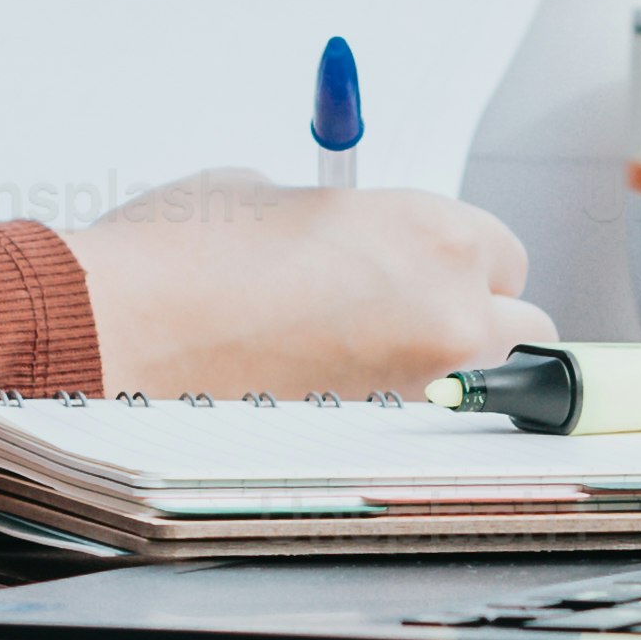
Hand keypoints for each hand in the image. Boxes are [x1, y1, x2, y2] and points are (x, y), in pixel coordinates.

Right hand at [66, 171, 542, 396]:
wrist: (120, 328)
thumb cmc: (183, 252)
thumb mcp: (273, 195)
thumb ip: (341, 217)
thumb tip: (352, 239)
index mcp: (433, 231)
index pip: (503, 253)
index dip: (463, 260)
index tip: (430, 265)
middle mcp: (447, 312)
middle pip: (520, 329)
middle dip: (476, 321)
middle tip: (411, 315)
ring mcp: (417, 389)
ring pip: (476, 388)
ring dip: (442, 372)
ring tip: (361, 357)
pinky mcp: (374, 444)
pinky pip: (413, 425)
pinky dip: (388, 412)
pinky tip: (323, 389)